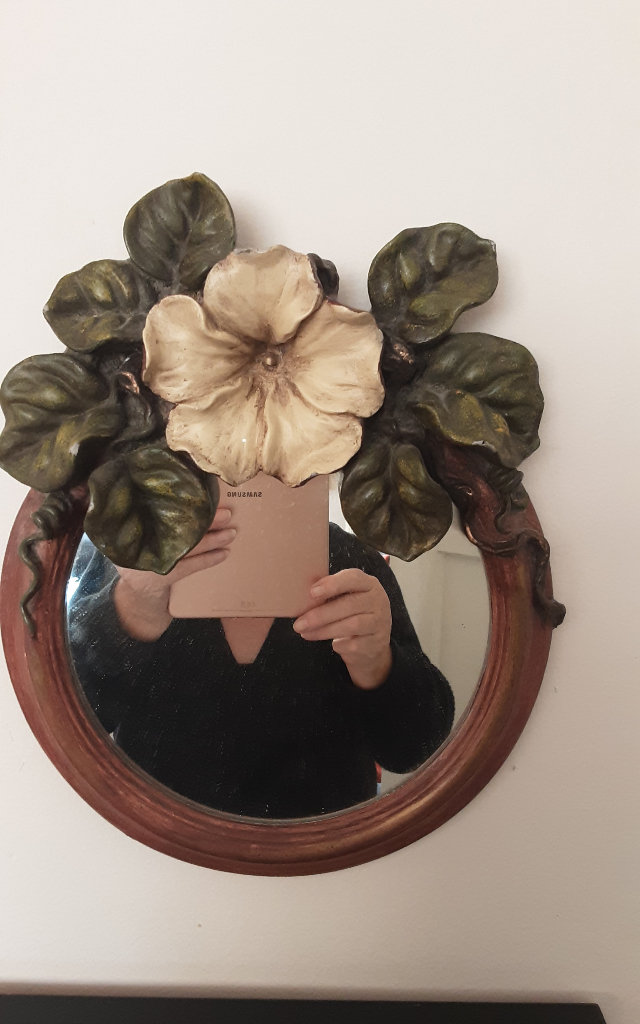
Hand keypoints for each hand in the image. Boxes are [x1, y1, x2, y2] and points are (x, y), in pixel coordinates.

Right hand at [113, 507, 235, 640]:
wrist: (135, 585)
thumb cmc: (145, 545)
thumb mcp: (138, 526)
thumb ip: (153, 511)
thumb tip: (185, 487)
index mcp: (139, 520)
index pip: (164, 509)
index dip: (185, 503)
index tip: (204, 496)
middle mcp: (145, 539)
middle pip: (180, 527)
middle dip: (206, 520)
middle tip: (226, 514)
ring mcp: (154, 559)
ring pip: (190, 546)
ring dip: (213, 539)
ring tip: (231, 532)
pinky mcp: (164, 575)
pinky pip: (192, 566)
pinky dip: (209, 559)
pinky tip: (224, 553)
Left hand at [293, 569, 392, 689]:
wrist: (373, 641)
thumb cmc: (352, 613)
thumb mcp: (346, 597)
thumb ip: (330, 592)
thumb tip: (300, 596)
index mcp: (368, 584)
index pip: (354, 578)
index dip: (333, 584)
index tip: (312, 592)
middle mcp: (378, 601)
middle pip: (349, 604)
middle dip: (321, 615)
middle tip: (299, 623)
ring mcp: (380, 622)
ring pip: (352, 626)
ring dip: (324, 630)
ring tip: (305, 633)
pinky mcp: (377, 642)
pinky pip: (355, 645)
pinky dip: (339, 645)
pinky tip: (331, 644)